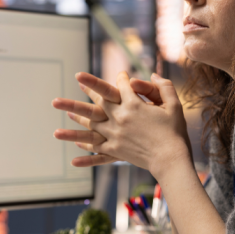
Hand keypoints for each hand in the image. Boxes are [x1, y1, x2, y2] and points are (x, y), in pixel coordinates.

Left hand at [52, 71, 191, 177]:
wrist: (171, 159)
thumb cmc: (175, 132)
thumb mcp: (174, 105)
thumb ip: (163, 87)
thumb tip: (153, 74)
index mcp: (134, 104)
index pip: (121, 85)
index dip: (121, 78)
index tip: (121, 74)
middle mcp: (119, 118)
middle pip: (97, 103)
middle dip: (83, 95)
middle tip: (66, 91)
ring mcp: (115, 135)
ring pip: (91, 127)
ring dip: (75, 124)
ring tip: (59, 124)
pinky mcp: (116, 150)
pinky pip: (98, 150)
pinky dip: (86, 152)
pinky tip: (74, 153)